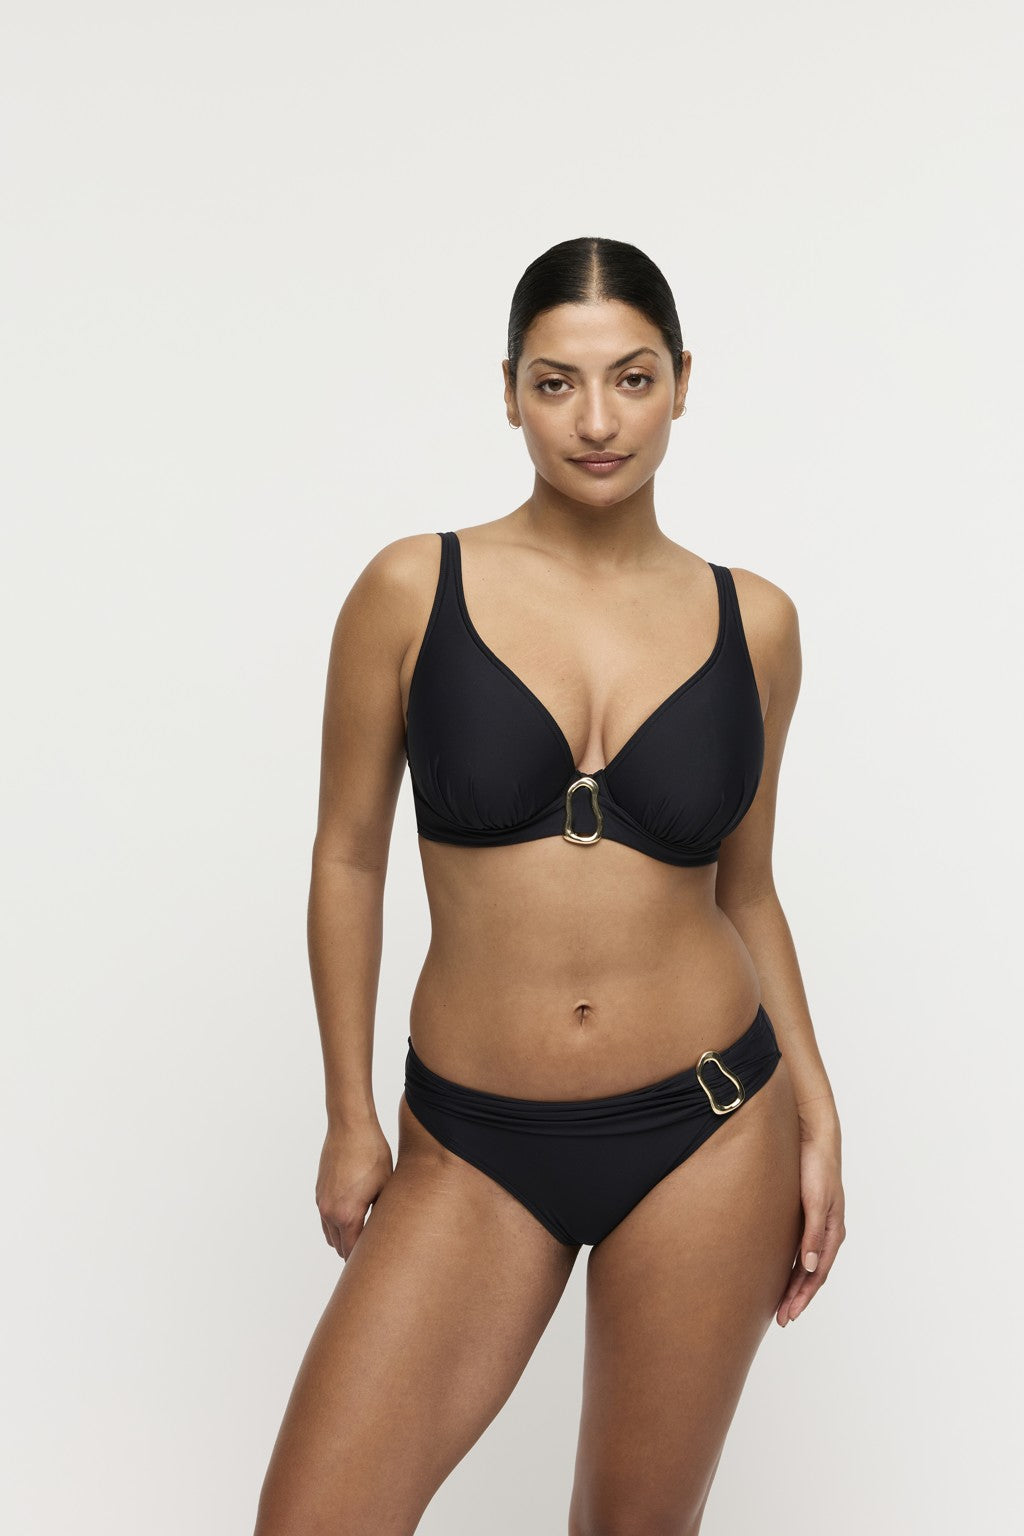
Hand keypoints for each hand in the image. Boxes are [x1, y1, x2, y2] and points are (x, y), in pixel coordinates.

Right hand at [315, 1119, 393, 1260]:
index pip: (352, 1251)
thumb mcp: (385, 1186)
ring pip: (330, 1233)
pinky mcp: (319, 1191)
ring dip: (343, 1238)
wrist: (350, 1126)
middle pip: (339, 1246)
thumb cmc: (372, 1154)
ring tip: (364, 1237)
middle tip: (373, 1255)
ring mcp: (321, 1201)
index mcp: (347, 1215)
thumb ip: (382, 1215)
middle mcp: (329, 1212)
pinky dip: (336, 1223)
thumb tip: (386, 1233)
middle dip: (354, 1253)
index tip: (377, 1264)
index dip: (364, 1260)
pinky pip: (326, 1218)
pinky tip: (353, 1216)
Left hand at [776, 1124, 844, 1325]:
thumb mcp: (815, 1201)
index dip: (803, 1296)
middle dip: (798, 1297)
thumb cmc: (817, 1167)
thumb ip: (812, 1234)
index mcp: (832, 1232)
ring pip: (806, 1263)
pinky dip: (793, 1265)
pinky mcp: (805, 1213)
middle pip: (812, 1273)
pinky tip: (781, 1272)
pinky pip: (800, 1248)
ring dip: (795, 1285)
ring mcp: (816, 1223)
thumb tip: (810, 1267)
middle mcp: (826, 1232)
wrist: (813, 1136)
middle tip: (781, 1319)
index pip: (818, 1274)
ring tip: (780, 1304)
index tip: (788, 1315)